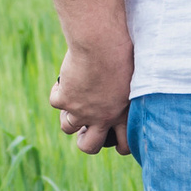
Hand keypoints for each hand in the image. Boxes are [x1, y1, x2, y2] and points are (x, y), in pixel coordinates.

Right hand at [49, 40, 133, 156]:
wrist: (102, 43)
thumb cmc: (124, 53)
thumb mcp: (135, 76)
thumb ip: (128, 91)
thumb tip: (126, 90)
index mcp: (124, 114)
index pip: (124, 145)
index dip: (118, 144)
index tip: (113, 136)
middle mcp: (103, 117)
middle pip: (89, 147)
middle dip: (86, 141)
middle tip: (86, 128)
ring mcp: (81, 111)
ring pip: (67, 127)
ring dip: (69, 115)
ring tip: (75, 98)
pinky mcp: (64, 100)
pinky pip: (56, 101)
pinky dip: (58, 90)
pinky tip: (66, 78)